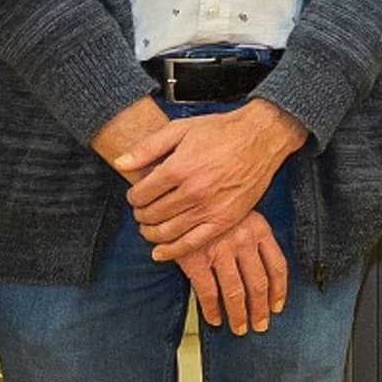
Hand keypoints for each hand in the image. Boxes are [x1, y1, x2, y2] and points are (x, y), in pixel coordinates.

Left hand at [123, 100, 304, 259]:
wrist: (261, 138)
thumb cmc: (220, 131)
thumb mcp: (180, 129)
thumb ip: (147, 148)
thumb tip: (120, 163)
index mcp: (179, 168)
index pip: (141, 194)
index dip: (133, 197)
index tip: (136, 196)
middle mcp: (193, 191)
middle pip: (152, 214)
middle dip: (140, 215)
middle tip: (141, 211)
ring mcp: (210, 208)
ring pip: (167, 232)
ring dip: (151, 233)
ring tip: (148, 228)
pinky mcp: (225, 220)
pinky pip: (192, 243)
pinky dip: (172, 251)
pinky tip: (160, 252)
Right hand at [182, 213, 291, 332]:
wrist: (181, 190)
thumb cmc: (212, 201)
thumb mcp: (241, 211)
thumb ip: (253, 235)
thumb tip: (264, 268)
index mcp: (259, 228)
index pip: (277, 266)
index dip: (279, 290)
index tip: (277, 306)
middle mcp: (243, 240)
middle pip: (258, 284)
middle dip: (260, 309)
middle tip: (260, 325)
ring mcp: (220, 250)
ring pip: (235, 292)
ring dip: (239, 314)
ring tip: (240, 328)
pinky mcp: (196, 259)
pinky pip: (208, 292)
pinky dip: (212, 310)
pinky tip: (214, 319)